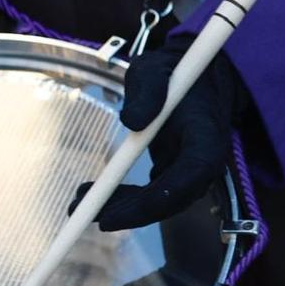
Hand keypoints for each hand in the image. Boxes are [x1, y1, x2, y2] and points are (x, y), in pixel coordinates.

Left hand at [93, 34, 248, 231]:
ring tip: (78, 205)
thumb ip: (148, 90)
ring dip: (119, 208)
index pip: (185, 181)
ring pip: (158, 202)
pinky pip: (150, 194)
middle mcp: (203, 161)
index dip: (150, 203)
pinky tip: (90, 196)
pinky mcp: (175, 172)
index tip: (113, 215)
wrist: (192, 75)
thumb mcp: (154, 70)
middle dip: (129, 212)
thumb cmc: (171, 71)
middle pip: (170, 200)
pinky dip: (121, 198)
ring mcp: (189, 170)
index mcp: (207, 138)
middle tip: (85, 213)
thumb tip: (131, 122)